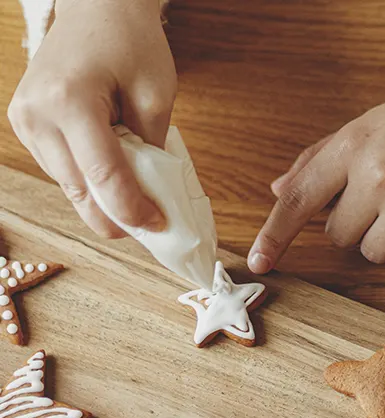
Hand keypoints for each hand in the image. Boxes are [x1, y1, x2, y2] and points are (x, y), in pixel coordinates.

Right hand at [8, 0, 176, 237]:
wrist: (96, 8)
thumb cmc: (130, 42)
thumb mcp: (155, 96)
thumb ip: (153, 150)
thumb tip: (151, 198)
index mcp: (69, 100)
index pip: (102, 176)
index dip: (132, 210)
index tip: (157, 224)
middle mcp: (37, 114)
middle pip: (79, 191)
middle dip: (116, 218)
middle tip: (148, 227)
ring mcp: (26, 122)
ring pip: (69, 188)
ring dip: (103, 203)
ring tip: (136, 201)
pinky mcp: (26, 127)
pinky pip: (62, 173)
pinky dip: (89, 185)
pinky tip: (112, 181)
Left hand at [248, 76, 384, 271]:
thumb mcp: (373, 123)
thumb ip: (322, 157)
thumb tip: (278, 187)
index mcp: (355, 146)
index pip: (300, 198)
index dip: (275, 234)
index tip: (259, 261)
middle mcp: (378, 176)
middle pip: (339, 236)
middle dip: (357, 224)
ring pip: (374, 254)